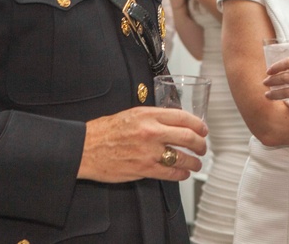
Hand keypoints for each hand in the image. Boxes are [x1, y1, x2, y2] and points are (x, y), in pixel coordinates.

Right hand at [78, 107, 207, 182]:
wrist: (85, 148)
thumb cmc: (105, 130)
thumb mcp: (132, 114)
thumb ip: (153, 117)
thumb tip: (173, 123)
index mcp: (148, 115)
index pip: (183, 117)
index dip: (198, 124)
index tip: (203, 129)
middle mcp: (151, 132)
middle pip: (187, 137)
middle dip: (200, 144)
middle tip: (203, 147)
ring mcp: (148, 152)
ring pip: (181, 157)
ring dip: (194, 162)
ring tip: (196, 164)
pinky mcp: (143, 169)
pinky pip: (169, 173)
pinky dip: (180, 174)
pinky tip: (183, 174)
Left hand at [263, 57, 288, 112]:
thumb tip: (280, 70)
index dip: (276, 66)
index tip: (268, 71)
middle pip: (285, 78)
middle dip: (272, 81)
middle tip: (265, 83)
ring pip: (287, 92)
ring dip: (275, 94)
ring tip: (267, 95)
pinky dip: (288, 103)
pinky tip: (284, 103)